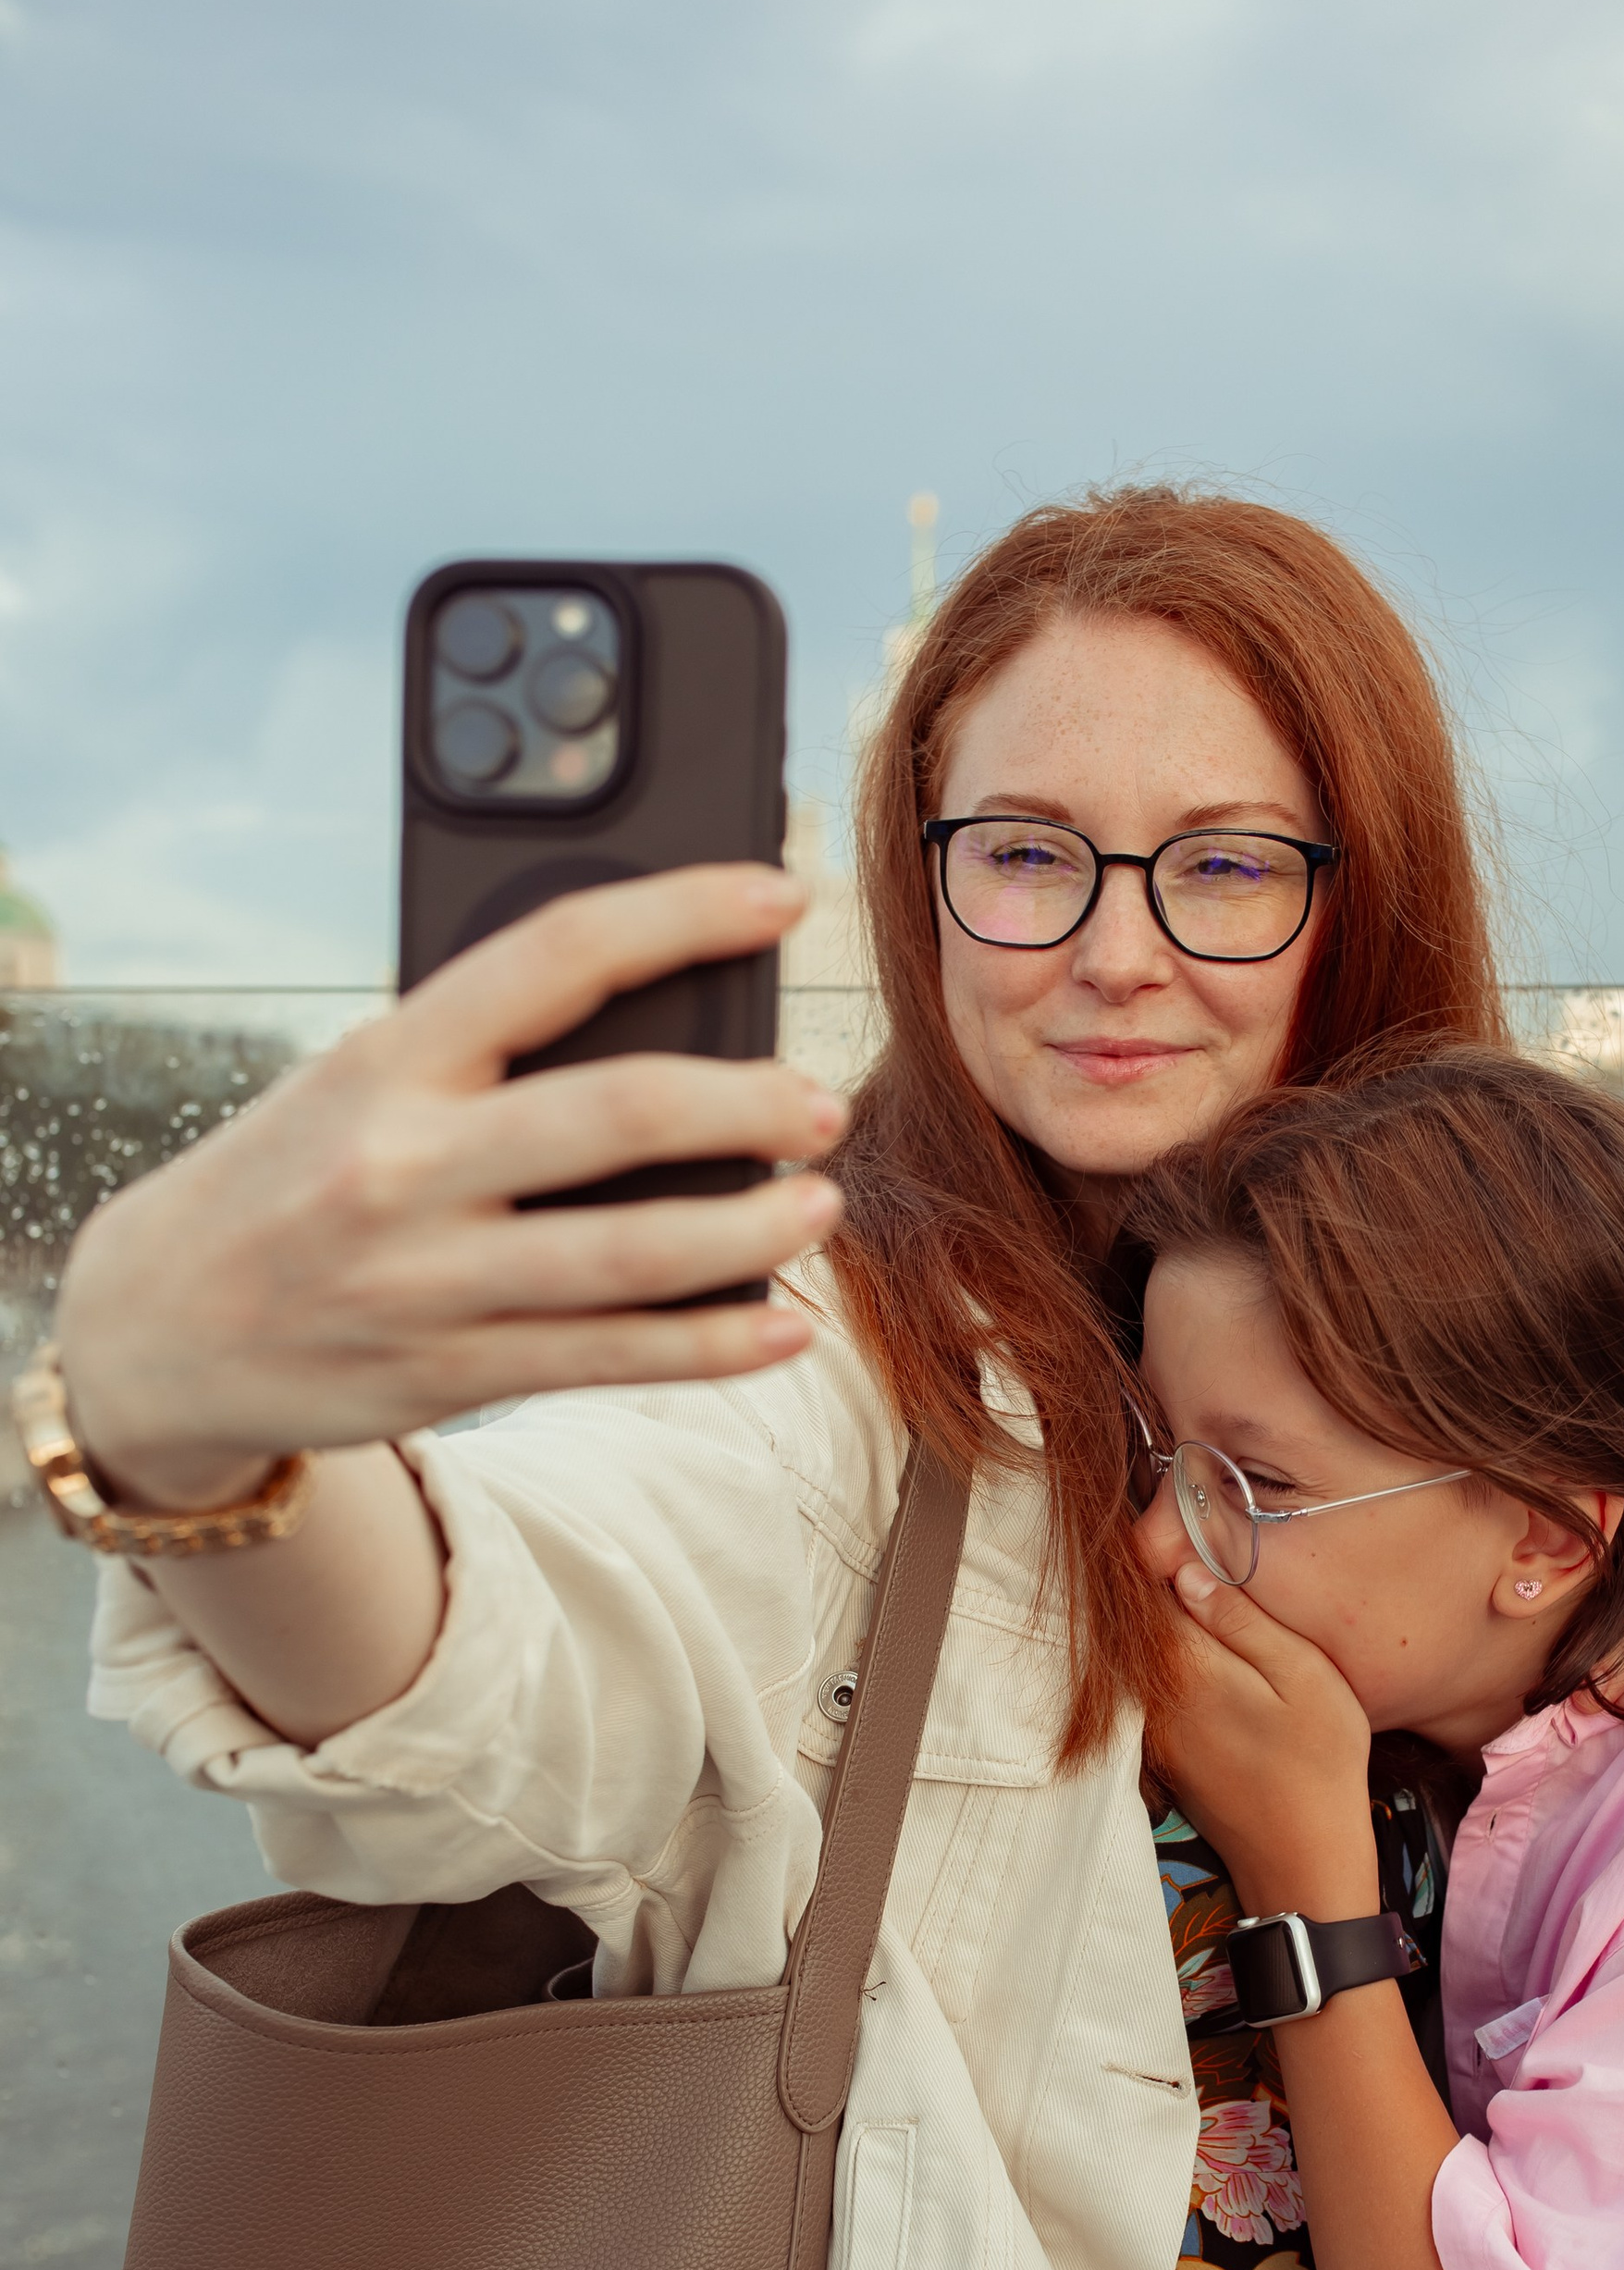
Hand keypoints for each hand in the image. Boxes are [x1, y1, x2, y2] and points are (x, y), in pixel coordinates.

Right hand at [55, 869, 842, 1508]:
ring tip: (819, 1208)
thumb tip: (660, 1021)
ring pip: (632, 1256)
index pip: (557, 955)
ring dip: (750, 1233)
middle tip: (820, 1103)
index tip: (779, 897)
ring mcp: (430, 1279)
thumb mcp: (356, 1081)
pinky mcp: (451, 1372)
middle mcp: (407, 1164)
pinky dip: (714, 1345)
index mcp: (391, 1057)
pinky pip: (612, 1358)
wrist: (157, 1329)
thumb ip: (480, 1054)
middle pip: (621, 1115)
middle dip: (748, 1106)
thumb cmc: (291, 1176)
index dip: (683, 913)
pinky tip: (784, 1328)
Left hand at [1139, 1552, 1378, 1921]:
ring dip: (1165, 1624)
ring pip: (1144, 1656)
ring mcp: (1153, 1730)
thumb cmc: (1318, 1765)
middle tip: (1195, 1550)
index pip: (1146, 1586)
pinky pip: (1156, 1690)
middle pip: (1138, 1620)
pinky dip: (1172, 1665)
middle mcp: (1153, 1697)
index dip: (1160, 1547)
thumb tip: (1187, 1570)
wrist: (1302, 1862)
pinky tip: (1210, 1659)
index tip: (1183, 1522)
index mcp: (1185, 1667)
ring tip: (1202, 1595)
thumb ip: (1243, 1621)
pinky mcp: (1164, 1754)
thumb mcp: (1303, 1676)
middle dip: (1157, 1582)